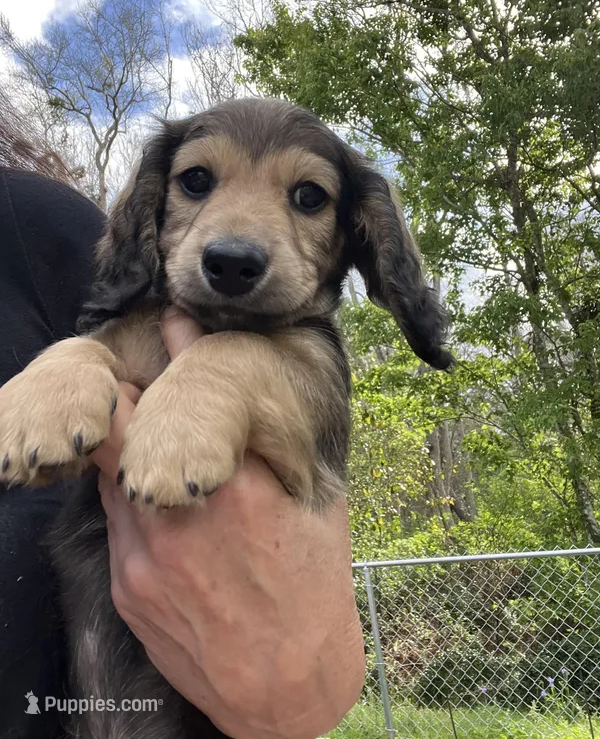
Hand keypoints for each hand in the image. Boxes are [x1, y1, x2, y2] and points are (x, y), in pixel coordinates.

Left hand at [91, 308, 364, 738]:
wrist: (285, 685)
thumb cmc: (312, 585)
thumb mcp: (313, 503)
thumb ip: (275, 442)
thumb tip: (256, 390)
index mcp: (241, 488)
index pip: (184, 397)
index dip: (171, 356)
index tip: (169, 324)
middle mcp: (183, 515)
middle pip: (124, 426)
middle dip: (130, 397)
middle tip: (147, 387)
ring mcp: (146, 554)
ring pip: (112, 471)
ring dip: (130, 449)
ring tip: (159, 449)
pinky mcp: (126, 585)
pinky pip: (115, 520)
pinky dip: (131, 499)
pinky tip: (163, 510)